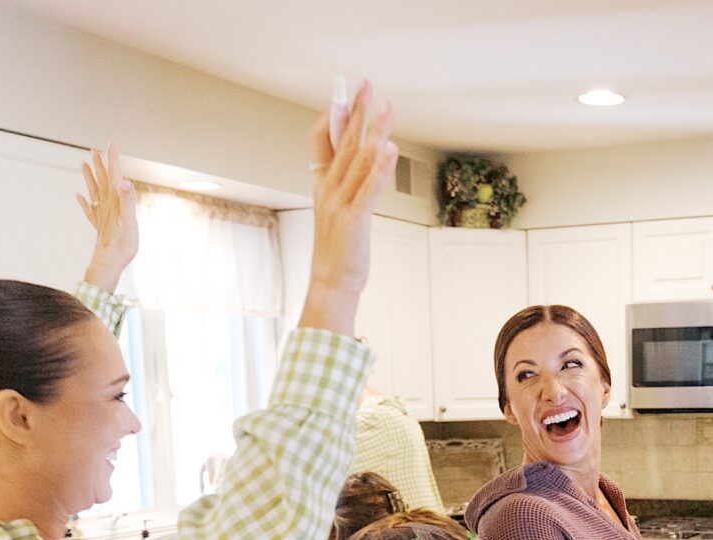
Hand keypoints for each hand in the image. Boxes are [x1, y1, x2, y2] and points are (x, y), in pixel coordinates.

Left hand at [78, 144, 137, 293]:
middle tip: (96, 149)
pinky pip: (89, 210)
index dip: (112, 160)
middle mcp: (106, 206)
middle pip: (102, 180)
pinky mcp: (99, 226)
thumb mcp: (130, 222)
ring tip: (83, 164)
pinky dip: (83, 201)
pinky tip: (78, 196)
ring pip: (93, 191)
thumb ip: (128, 200)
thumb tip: (124, 181)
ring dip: (89, 177)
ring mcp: (100, 215)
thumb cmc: (121, 245)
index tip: (110, 145)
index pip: (114, 176)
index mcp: (114, 202)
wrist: (108, 263)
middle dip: (100, 164)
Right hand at [298, 80, 397, 335]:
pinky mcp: (354, 220)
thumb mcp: (336, 209)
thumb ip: (343, 182)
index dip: (334, 116)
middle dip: (355, 111)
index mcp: (323, 186)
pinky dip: (380, 167)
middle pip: (343, 142)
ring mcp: (340, 204)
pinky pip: (369, 188)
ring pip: (358, 160)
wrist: (331, 283)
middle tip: (364, 84)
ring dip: (373, 131)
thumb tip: (358, 160)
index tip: (344, 93)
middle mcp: (329, 190)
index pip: (322, 142)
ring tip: (385, 107)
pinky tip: (389, 148)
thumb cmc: (338, 249)